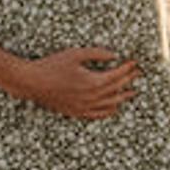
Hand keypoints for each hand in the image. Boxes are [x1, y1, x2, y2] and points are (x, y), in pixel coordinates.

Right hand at [15, 45, 139, 119]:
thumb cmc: (51, 65)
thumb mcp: (75, 54)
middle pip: (116, 89)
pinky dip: (109, 111)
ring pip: (110, 105)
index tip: (134, 63)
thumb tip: (114, 55)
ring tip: (132, 93)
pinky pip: (98, 115)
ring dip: (123, 98)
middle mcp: (91, 97)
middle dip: (128, 81)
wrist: (32, 82)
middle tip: (138, 74)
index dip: (127, 69)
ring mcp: (84, 107)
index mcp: (92, 82)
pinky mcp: (76, 112)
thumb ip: (96, 54)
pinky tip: (114, 108)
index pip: (117, 76)